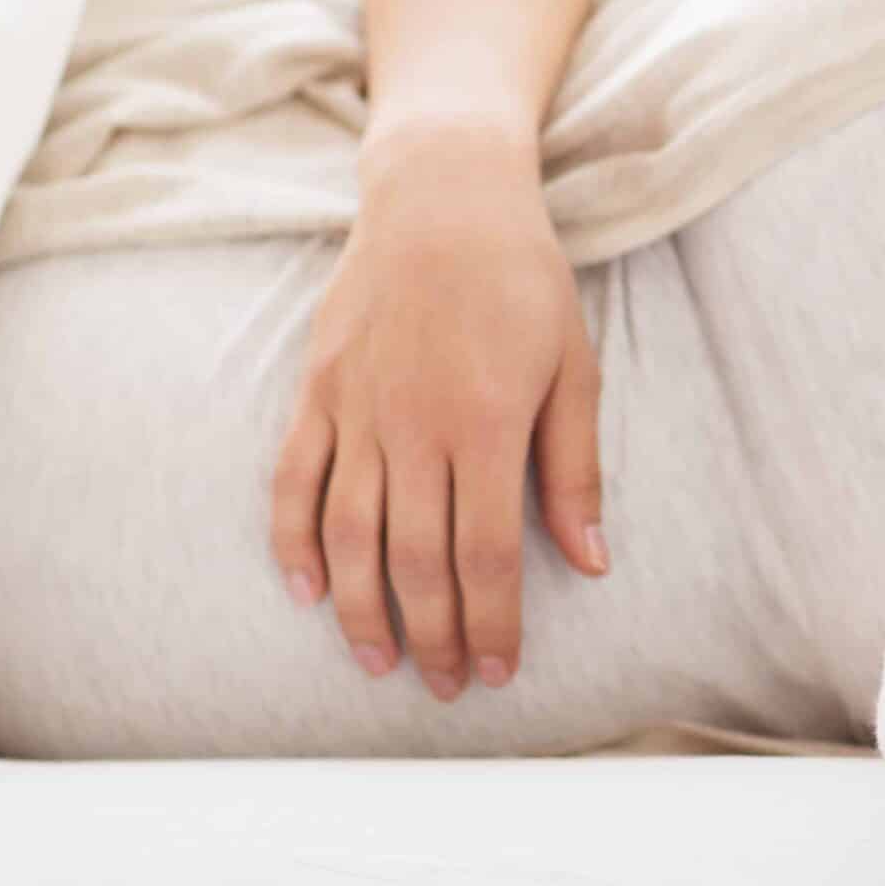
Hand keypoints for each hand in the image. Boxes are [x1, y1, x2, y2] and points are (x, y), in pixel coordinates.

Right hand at [270, 120, 610, 698]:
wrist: (443, 198)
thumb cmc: (524, 281)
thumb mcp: (575, 368)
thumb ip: (574, 470)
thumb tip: (592, 562)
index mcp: (486, 424)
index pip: (487, 556)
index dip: (493, 624)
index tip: (501, 671)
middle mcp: (412, 427)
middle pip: (416, 562)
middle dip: (433, 636)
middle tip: (449, 687)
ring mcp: (356, 410)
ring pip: (349, 536)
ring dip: (362, 609)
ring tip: (381, 663)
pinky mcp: (316, 392)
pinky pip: (292, 482)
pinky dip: (293, 542)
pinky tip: (308, 591)